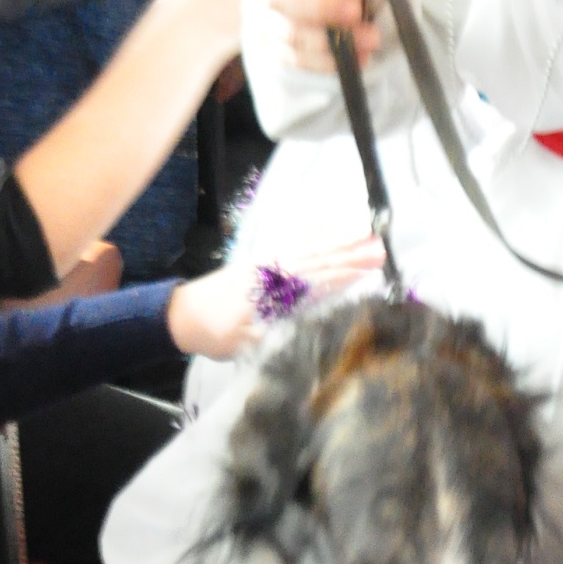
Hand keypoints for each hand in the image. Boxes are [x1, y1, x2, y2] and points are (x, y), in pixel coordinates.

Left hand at [167, 235, 387, 357]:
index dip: (343, 272)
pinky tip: (329, 219)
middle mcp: (272, 268)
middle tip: (381, 247)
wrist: (181, 315)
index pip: (313, 277)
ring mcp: (268, 261)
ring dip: (339, 237)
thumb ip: (271, 336)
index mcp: (269, 288)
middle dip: (350, 252)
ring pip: (309, 244)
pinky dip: (314, 228)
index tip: (371, 267)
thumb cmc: (212, 333)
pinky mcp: (264, 259)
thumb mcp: (240, 343)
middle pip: (317, 256)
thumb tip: (307, 332)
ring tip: (367, 229)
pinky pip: (294, 239)